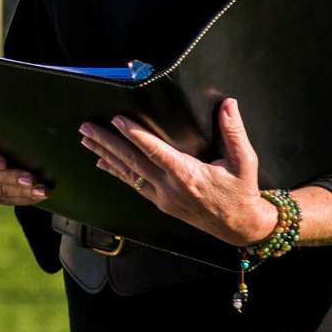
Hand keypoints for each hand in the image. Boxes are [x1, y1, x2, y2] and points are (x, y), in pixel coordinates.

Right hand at [0, 135, 49, 206]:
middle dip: (12, 178)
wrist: (6, 146)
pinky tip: (39, 195)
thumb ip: (11, 128)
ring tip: (42, 191)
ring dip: (23, 192)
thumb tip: (40, 124)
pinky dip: (25, 198)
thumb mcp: (5, 129)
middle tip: (32, 180)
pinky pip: (7, 200)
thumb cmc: (7, 134)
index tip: (3, 163)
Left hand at [79, 98, 279, 247]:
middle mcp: (170, 187)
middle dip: (107, 142)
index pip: (155, 151)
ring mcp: (163, 197)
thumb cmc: (241, 192)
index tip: (116, 120)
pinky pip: (134, 184)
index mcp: (188, 175)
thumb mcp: (244, 161)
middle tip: (86, 127)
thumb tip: (228, 103)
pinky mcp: (161, 203)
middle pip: (132, 160)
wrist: (240, 227)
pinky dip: (116, 172)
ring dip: (106, 155)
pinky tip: (102, 162)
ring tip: (86, 140)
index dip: (135, 135)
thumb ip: (234, 132)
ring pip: (128, 173)